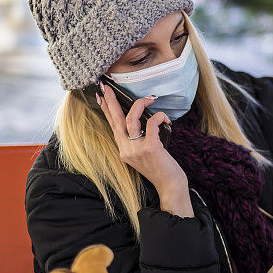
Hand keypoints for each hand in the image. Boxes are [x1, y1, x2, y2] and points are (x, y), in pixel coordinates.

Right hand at [97, 82, 192, 216]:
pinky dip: (159, 117)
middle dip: (111, 101)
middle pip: (115, 120)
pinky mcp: (150, 148)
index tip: (101, 95)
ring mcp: (137, 150)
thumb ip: (139, 140)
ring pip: (131, 119)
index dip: (106, 110)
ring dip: (140, 104)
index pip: (112, 125)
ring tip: (150, 98)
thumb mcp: (145, 154)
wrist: (170, 186)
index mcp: (123, 150)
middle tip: (107, 86)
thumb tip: (144, 119)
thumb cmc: (161, 168)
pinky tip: (165, 118)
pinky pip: (151, 124)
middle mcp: (126, 150)